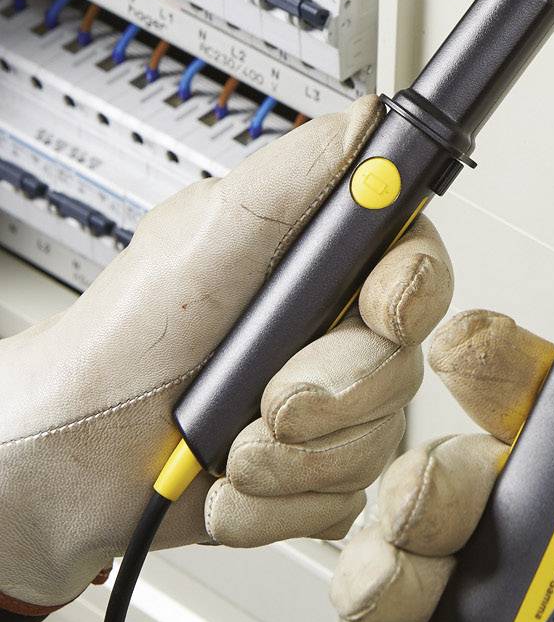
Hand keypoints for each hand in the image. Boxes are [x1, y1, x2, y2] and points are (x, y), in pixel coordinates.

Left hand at [0, 98, 452, 614]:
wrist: (69, 463)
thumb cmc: (122, 342)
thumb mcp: (210, 234)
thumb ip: (302, 172)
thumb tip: (375, 119)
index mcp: (318, 264)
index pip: (417, 263)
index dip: (413, 290)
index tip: (381, 311)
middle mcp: (332, 332)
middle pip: (403, 364)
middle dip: (332, 392)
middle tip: (268, 394)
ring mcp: (330, 409)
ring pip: (376, 441)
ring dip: (295, 456)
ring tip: (227, 443)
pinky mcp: (314, 476)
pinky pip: (341, 502)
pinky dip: (277, 502)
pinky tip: (227, 481)